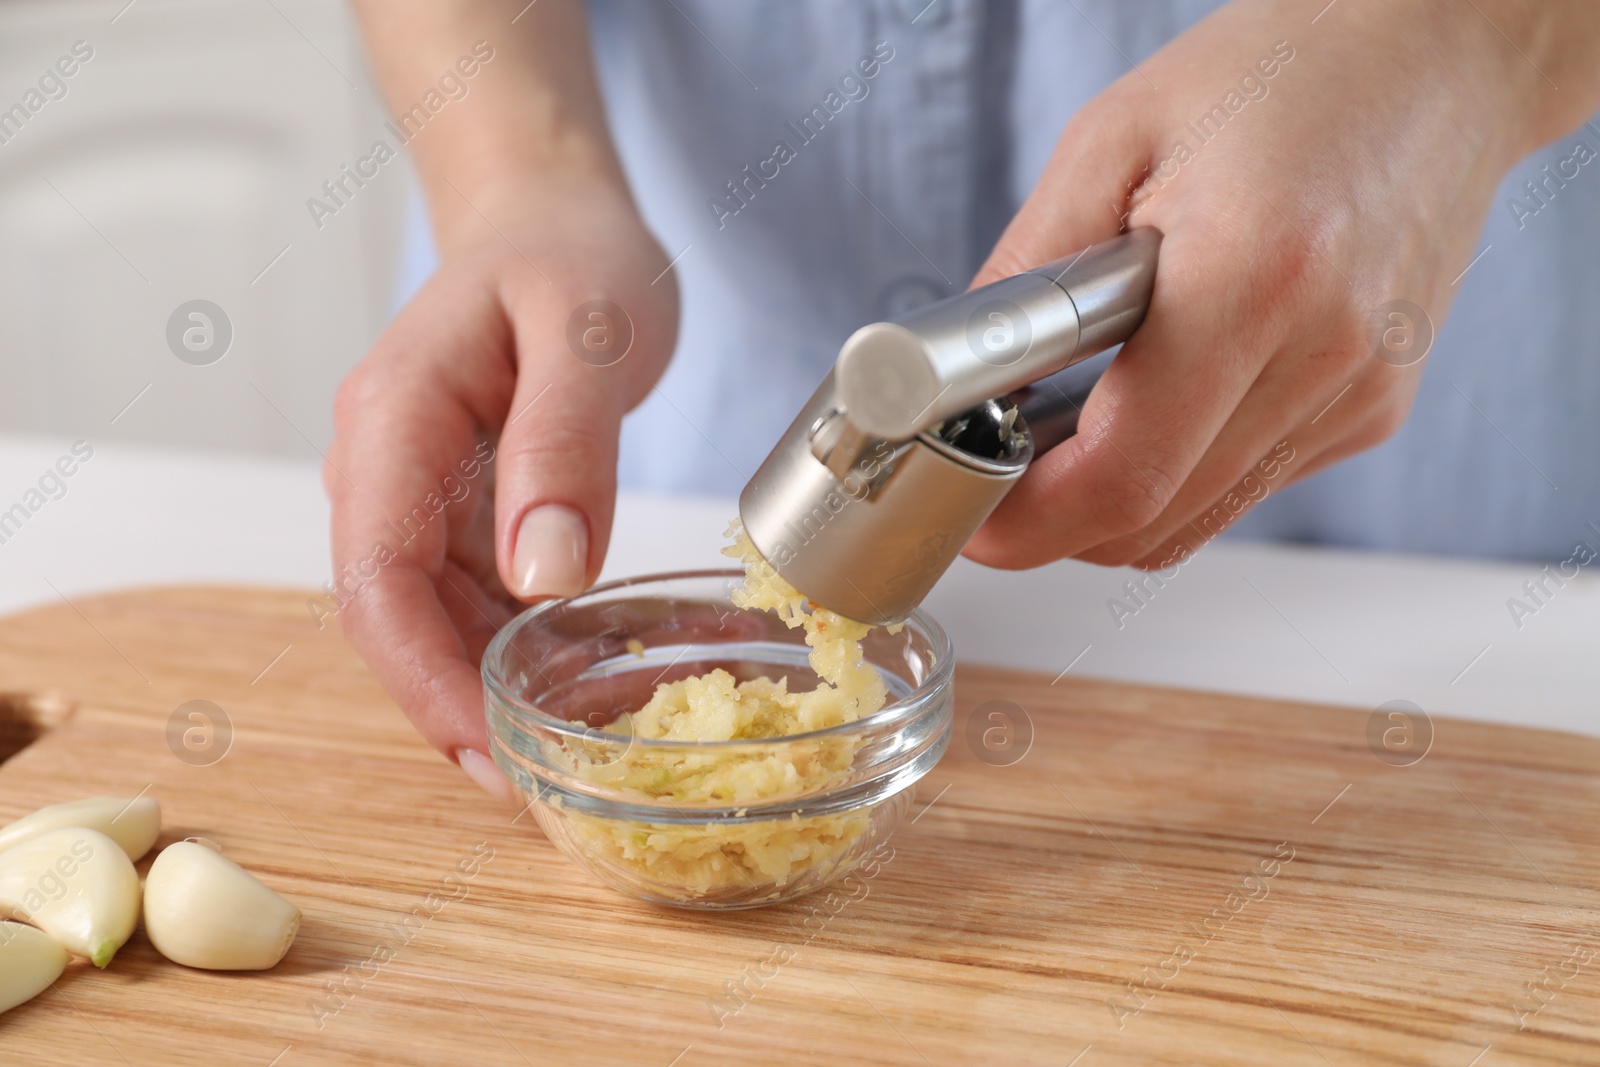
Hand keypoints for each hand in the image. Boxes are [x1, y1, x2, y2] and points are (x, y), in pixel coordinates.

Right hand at [326, 181, 676, 791]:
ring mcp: (417, 490)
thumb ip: (563, 449)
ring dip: (486, 688)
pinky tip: (574, 684)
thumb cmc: (572, 254)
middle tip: (542, 786)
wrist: (555, 216)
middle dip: (454, 708)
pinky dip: (517, 647)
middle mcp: (385, 466)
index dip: (423, 681)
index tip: (489, 752)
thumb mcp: (588, 334)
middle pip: (393, 618)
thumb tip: (543, 580)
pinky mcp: (459, 506)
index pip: (375, 580)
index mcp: (392, 420)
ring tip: (565, 751)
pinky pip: (473, 597)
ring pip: (433, 619)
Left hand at [963, 0, 1599, 570]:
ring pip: (1192, 523)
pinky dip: (1172, 475)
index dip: (1024, 523)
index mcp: (1253, 279)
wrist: (1434, 58)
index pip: (1122, 476)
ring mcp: (1357, 395)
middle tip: (990, 467)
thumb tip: (953, 380)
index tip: (967, 512)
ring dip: (1107, 503)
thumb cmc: (1281, 75)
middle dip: (1049, 521)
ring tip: (1062, 424)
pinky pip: (1239, 488)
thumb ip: (1026, 274)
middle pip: (1151, 523)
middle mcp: (1324, 356)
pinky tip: (1147, 402)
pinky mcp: (1372, 410)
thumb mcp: (1112, 139)